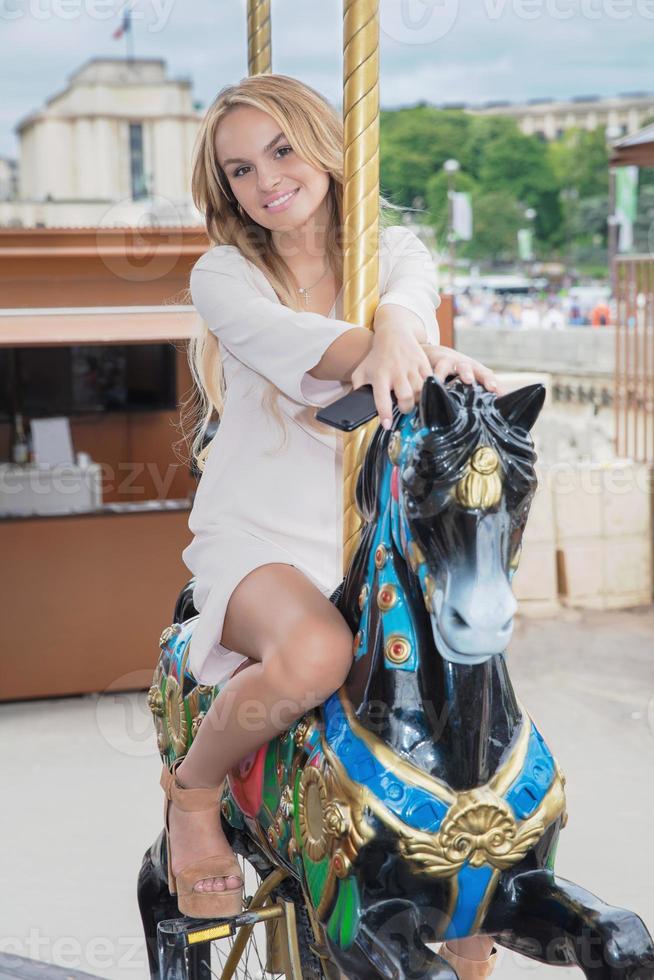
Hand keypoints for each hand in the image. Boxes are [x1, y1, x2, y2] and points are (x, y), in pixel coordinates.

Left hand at [350, 326, 504, 429]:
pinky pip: (429, 381)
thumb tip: (354, 408)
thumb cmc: (376, 357)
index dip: (385, 414)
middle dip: (406, 409)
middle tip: (404, 409)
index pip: (381, 399)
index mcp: (379, 376)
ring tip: (413, 400)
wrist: (393, 334)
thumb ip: (357, 389)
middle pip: (406, 397)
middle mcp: (395, 371)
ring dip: (418, 400)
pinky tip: (424, 392)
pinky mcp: (423, 362)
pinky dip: (428, 389)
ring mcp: (411, 366)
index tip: (387, 425)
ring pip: (420, 391)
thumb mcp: (361, 371)